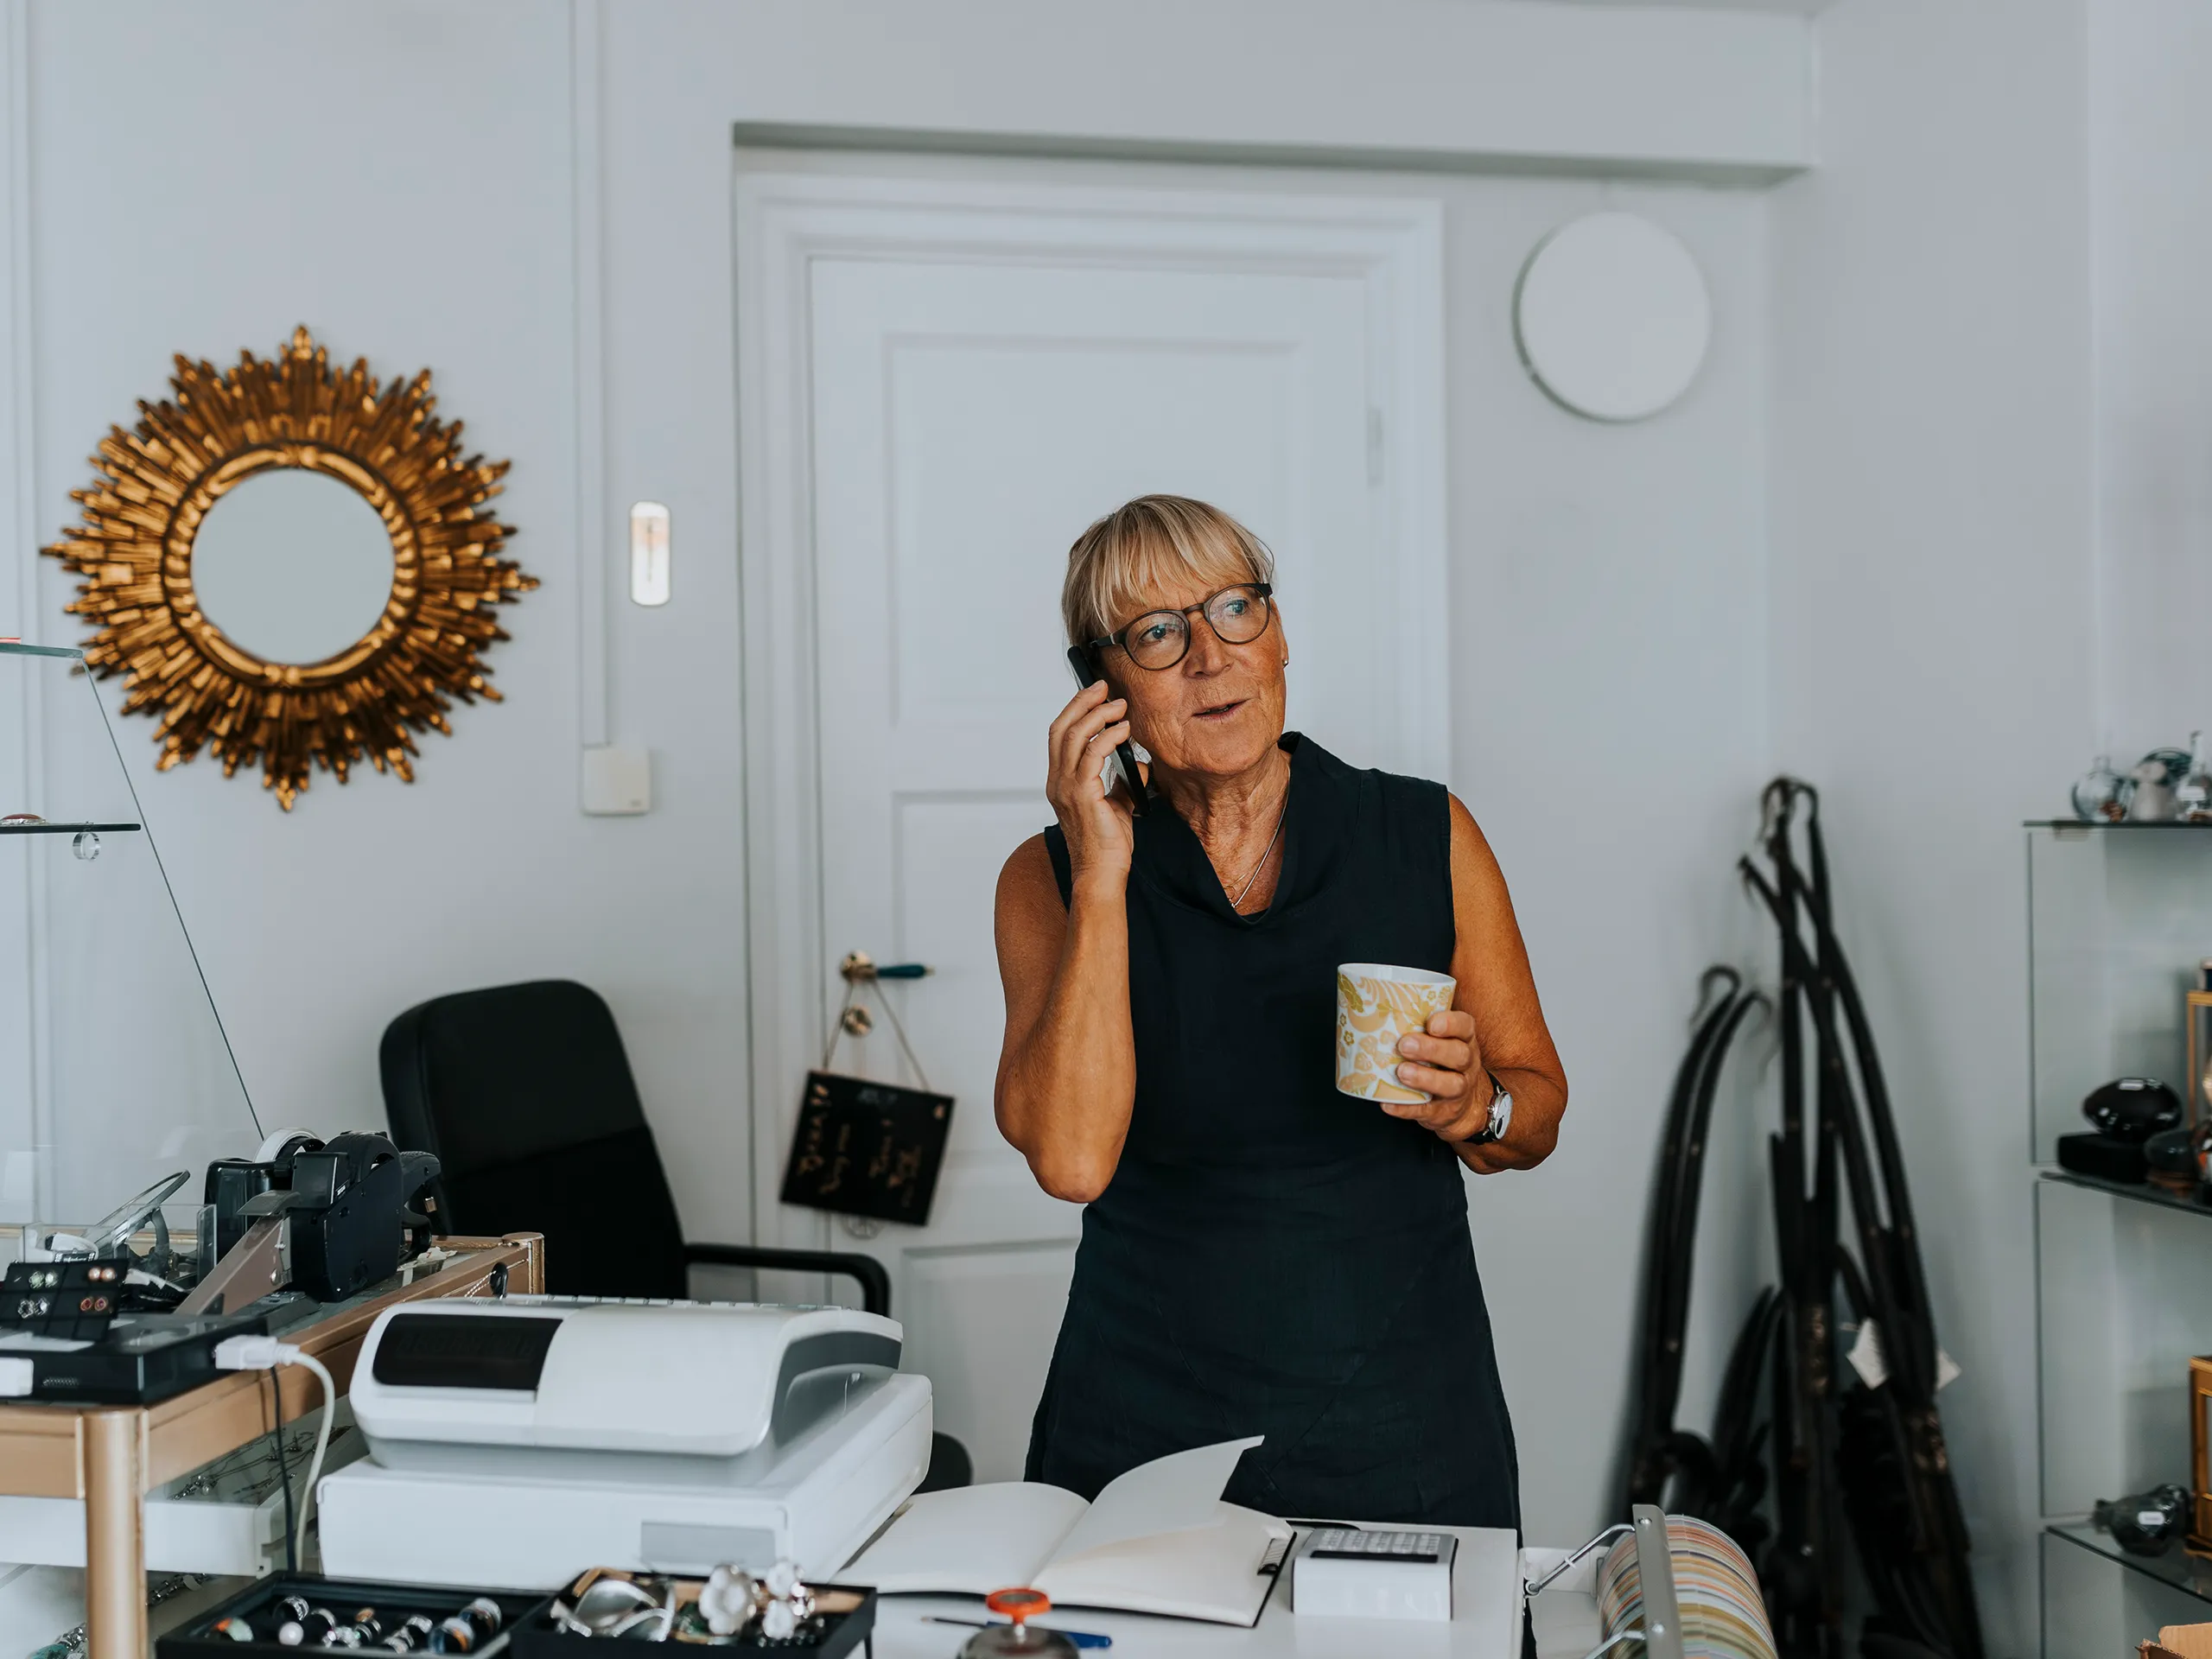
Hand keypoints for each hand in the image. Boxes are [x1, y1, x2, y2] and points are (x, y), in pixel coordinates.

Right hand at [1046, 680, 1137, 894]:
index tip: (1097, 695)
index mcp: (1060, 782)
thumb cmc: (1106, 845)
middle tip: (1105, 688)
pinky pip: (1092, 754)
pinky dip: (1108, 736)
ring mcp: (1066, 788)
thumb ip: (1122, 782)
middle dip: (1083, 702)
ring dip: (1098, 715)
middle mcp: (1057, 782)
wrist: (1102, 873)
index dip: (1076, 711)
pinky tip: (1124, 730)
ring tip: (1120, 707)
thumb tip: (1138, 763)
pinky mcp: (1082, 794)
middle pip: (1061, 728)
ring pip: (1073, 736)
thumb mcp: (1116, 805)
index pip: (1060, 736)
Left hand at [1380, 1009, 1494, 1140]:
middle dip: (1432, 1049)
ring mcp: (1458, 1091)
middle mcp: (1466, 1064)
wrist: (1466, 1105)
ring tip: (1401, 1072)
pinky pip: (1427, 1112)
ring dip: (1424, 1078)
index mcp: (1463, 1040)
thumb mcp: (1439, 1040)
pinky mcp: (1444, 1113)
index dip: (1451, 1024)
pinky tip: (1388, 1103)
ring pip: (1451, 1085)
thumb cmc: (1442, 1062)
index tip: (1432, 1022)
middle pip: (1459, 1055)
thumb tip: (1371, 1007)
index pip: (1465, 1026)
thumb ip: (1416, 1025)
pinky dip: (1407, 1109)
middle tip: (1405, 1045)